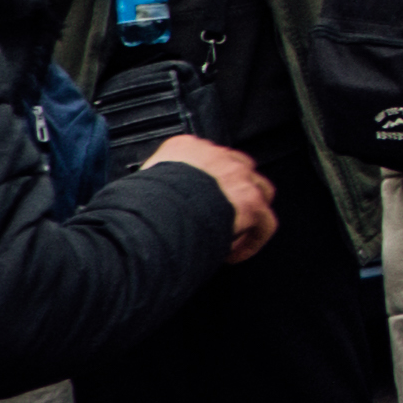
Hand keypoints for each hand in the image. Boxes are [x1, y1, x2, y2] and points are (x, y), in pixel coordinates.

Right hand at [147, 132, 279, 257]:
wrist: (154, 214)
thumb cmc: (137, 205)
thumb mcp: (139, 186)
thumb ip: (151, 186)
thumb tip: (144, 203)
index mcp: (184, 148)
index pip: (204, 157)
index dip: (204, 184)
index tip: (195, 203)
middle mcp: (215, 156)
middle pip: (235, 169)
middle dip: (230, 194)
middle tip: (215, 219)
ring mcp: (236, 175)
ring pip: (258, 190)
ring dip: (247, 213)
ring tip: (228, 235)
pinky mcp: (250, 200)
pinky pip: (265, 221)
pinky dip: (252, 240)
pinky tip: (232, 254)